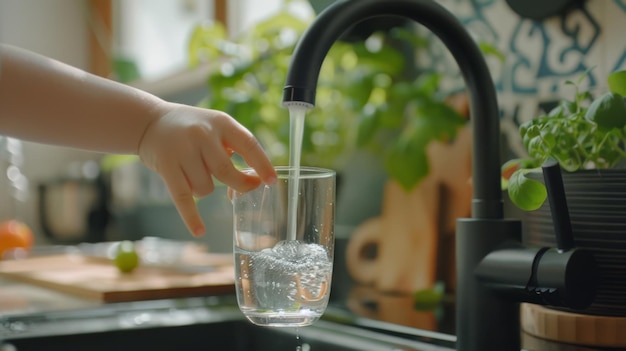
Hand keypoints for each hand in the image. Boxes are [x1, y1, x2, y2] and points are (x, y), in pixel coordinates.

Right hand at [138, 102, 276, 236]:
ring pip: (206, 187)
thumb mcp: (216, 128)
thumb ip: (233, 150)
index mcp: (221, 123)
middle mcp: (202, 134)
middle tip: (241, 190)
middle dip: (239, 185)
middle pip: (226, 171)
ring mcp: (182, 150)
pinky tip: (200, 230)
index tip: (271, 181)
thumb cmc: (192, 129)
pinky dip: (192, 216)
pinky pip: (183, 198)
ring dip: (205, 189)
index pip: (248, 144)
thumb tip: (248, 184)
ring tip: (195, 174)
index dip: (262, 164)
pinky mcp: (166, 167)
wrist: (150, 122)